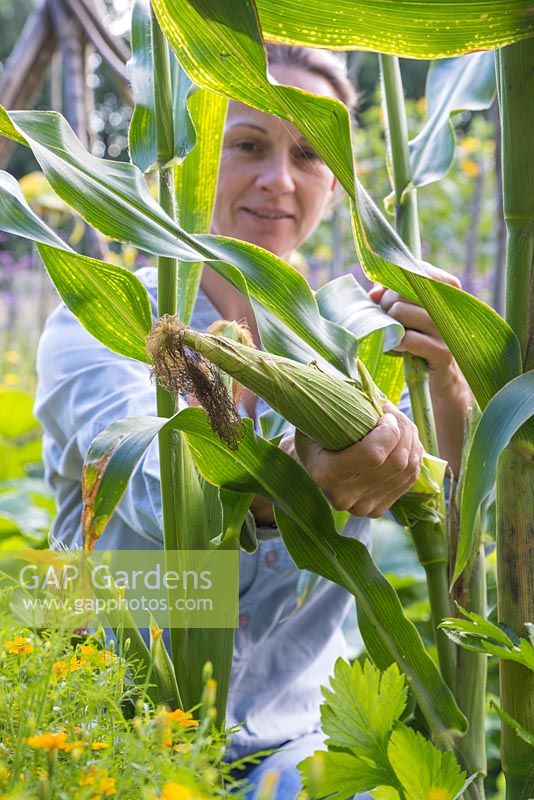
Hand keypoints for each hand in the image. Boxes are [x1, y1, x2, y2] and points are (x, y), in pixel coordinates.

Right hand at [285, 403, 422, 517]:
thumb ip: (343, 410)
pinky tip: (404, 440)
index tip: (385, 411)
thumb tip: (378, 398)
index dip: (390, 429)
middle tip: (394, 413)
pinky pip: (410, 479)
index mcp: (324, 474)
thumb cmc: (313, 435)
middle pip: (396, 462)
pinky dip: (413, 455)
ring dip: (411, 440)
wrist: (307, 467)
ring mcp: (362, 508)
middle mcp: (344, 498)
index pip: (374, 455)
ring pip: (408, 469)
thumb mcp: (318, 417)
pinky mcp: (378, 509)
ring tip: (400, 424)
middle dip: (404, 430)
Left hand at [369, 263, 462, 395]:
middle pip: (403, 291)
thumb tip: (374, 292)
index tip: (384, 291)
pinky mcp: (442, 353)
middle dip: (385, 304)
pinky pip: (407, 339)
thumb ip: (391, 296)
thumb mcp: (409, 315)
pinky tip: (395, 347)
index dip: (397, 277)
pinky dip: (394, 342)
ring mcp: (447, 330)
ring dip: (388, 324)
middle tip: (385, 319)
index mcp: (448, 291)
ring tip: (391, 334)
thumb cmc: (422, 341)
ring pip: (401, 312)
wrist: (444, 380)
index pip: (421, 270)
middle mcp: (451, 307)